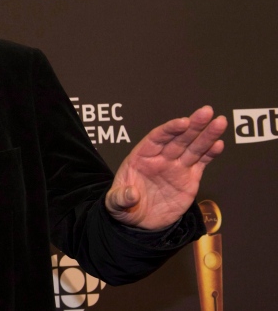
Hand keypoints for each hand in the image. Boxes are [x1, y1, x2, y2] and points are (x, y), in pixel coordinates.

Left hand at [105, 106, 226, 229]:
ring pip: (193, 147)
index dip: (169, 129)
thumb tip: (131, 194)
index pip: (156, 138)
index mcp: (141, 157)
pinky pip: (201, 162)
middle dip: (193, 125)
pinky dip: (210, 153)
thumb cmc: (124, 207)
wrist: (140, 223)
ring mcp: (176, 167)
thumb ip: (120, 198)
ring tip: (220, 122)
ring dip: (207, 135)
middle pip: (179, 138)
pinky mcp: (189, 178)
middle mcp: (161, 158)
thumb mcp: (115, 204)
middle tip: (206, 111)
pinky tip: (219, 144)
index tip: (183, 122)